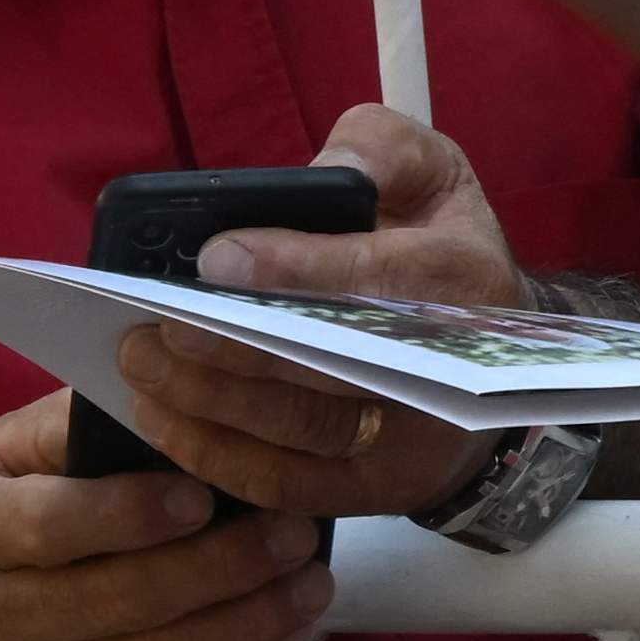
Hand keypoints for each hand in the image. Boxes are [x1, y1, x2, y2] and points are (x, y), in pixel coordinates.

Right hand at [0, 400, 331, 640]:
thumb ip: (62, 428)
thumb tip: (158, 389)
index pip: (45, 528)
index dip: (127, 514)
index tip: (202, 495)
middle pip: (117, 599)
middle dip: (223, 567)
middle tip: (296, 532)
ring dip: (248, 623)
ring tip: (312, 583)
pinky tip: (287, 637)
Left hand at [113, 106, 533, 518]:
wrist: (499, 360)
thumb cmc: (444, 256)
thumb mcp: (436, 176)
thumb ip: (383, 151)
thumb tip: (327, 168)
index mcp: (463, 277)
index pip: (377, 278)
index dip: (295, 269)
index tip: (216, 259)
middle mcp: (449, 368)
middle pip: (327, 366)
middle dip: (232, 348)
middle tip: (153, 327)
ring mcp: (411, 439)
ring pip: (298, 430)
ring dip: (208, 402)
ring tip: (140, 366)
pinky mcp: (377, 489)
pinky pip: (283, 483)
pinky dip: (214, 455)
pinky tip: (163, 418)